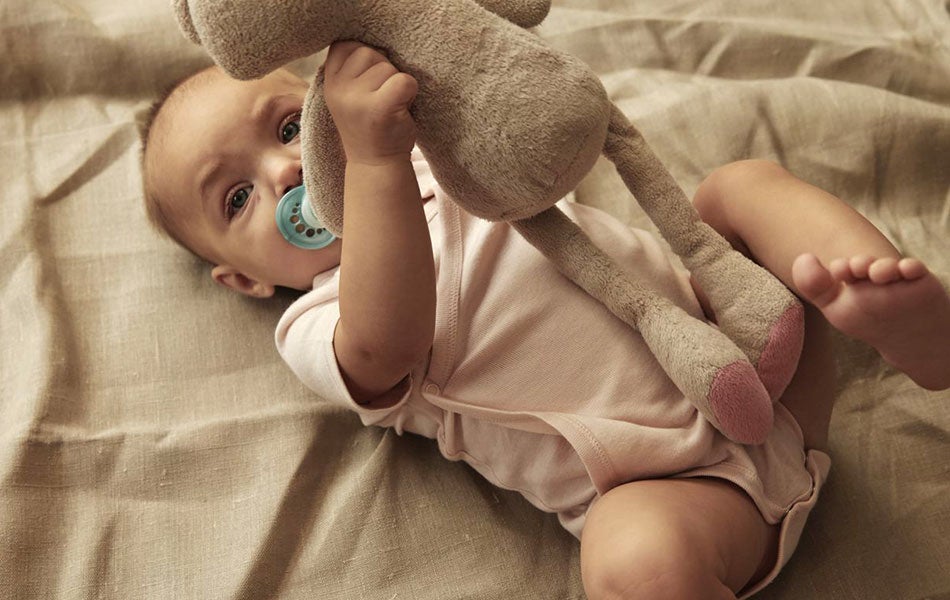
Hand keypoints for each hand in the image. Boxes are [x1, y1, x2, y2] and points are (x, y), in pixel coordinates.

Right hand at [323, 41, 418, 165]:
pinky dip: (410, 93)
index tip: (367, 86)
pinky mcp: (379, 107)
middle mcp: (338, 88)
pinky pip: (404, 81)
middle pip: (370, 53)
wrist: (375, 166)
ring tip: (389, 108)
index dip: (365, 61)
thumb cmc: (370, 125)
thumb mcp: (350, 94)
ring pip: (389, 67)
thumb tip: (375, 43)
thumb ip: (353, 69)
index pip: (348, 45)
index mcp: (329, 81)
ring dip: (396, 85)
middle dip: (383, 72)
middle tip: (380, 100)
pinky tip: (400, 111)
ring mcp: (356, 98)